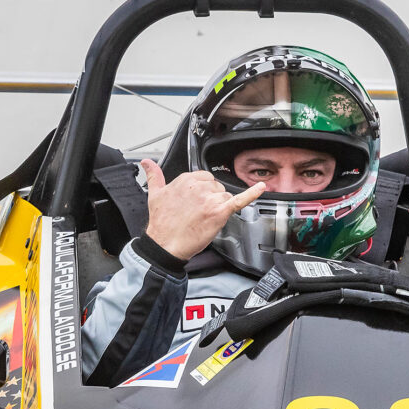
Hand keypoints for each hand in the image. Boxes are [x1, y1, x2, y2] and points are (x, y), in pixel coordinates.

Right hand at [141, 159, 265, 260]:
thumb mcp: (154, 195)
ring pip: (225, 197)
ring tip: (204, 218)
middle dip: (211, 199)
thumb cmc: (161, 223)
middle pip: (217, 187)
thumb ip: (154, 176)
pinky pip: (240, 200)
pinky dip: (253, 193)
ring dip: (219, 207)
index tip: (197, 201)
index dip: (203, 191)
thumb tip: (147, 163)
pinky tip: (261, 188)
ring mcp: (210, 199)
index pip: (205, 178)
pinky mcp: (219, 212)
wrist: (165, 245)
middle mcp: (199, 186)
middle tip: (199, 213)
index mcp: (185, 180)